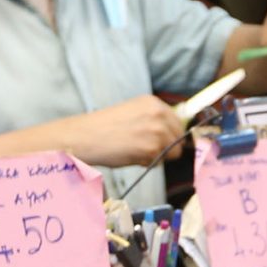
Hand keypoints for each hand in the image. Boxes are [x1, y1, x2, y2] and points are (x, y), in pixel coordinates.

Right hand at [70, 96, 185, 166]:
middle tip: (145, 149)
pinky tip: (132, 156)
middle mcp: (159, 113)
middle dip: (167, 147)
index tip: (162, 142)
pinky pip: (160, 162)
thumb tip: (172, 134)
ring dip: (158, 156)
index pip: (178, 122)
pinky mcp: (153, 148)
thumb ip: (153, 119)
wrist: (86, 136)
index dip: (171, 135)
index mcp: (153, 102)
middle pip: (179, 138)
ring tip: (136, 151)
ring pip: (173, 152)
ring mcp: (158, 131)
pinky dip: (148, 163)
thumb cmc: (105, 127)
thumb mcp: (133, 113)